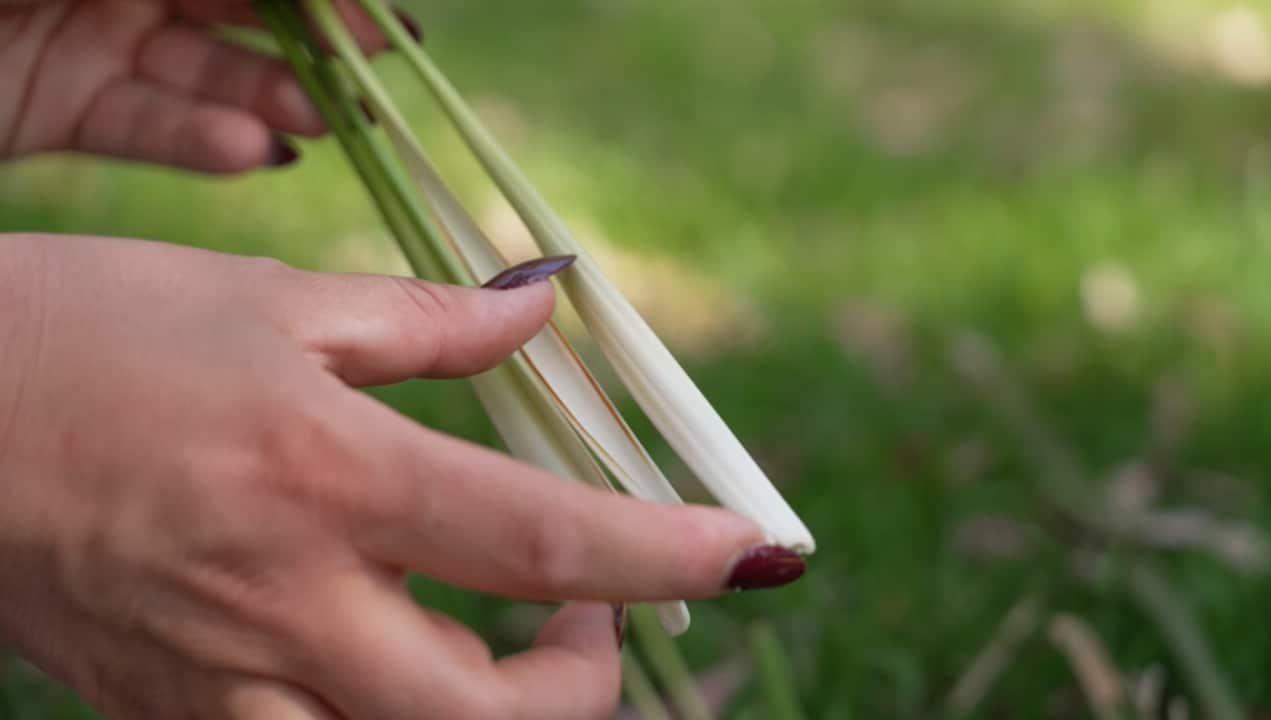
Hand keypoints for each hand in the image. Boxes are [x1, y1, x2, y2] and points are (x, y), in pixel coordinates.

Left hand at [0, 0, 397, 172]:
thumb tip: (327, 2)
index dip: (329, 7)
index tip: (390, 38)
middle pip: (246, 20)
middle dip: (312, 57)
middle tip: (367, 96)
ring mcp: (93, 43)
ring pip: (202, 77)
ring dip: (267, 103)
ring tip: (322, 127)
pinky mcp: (60, 107)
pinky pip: (141, 126)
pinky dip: (199, 143)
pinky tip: (252, 152)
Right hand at [0, 235, 775, 718]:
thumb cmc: (90, 333)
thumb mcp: (271, 300)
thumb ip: (427, 320)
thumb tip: (539, 307)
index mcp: (327, 474)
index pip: (543, 541)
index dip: (668, 556)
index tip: (755, 550)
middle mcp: (286, 600)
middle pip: (491, 717)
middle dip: (588, 684)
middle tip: (590, 612)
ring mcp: (224, 679)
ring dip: (490, 714)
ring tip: (495, 635)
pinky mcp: (171, 716)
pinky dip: (380, 719)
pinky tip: (385, 652)